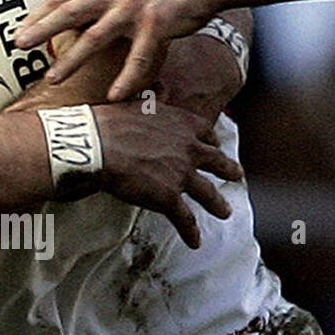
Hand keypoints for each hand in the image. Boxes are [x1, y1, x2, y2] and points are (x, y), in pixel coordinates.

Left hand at [14, 0, 217, 100]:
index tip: (17, 31)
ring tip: (53, 78)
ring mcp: (134, 9)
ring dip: (73, 59)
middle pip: (71, 12)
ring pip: (97, 37)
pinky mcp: (157, 26)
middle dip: (43, 29)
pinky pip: (138, 58)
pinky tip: (115, 96)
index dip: (38, 14)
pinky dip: (126, 79)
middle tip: (19, 45)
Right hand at [93, 98, 242, 248]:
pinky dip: (191, 232)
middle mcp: (189, 148)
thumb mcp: (137, 103)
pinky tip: (195, 242)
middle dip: (228, 170)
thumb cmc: (109, 122)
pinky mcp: (169, 198)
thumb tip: (151, 92)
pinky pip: (185, 218)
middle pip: (217, 161)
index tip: (214, 145)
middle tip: (237, 175)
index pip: (206, 132)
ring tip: (225, 212)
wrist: (97, 144)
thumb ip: (151, 103)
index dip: (211, 141)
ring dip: (218, 204)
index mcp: (182, 123)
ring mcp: (182, 174)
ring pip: (208, 193)